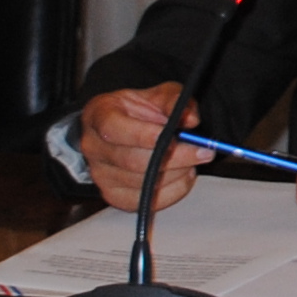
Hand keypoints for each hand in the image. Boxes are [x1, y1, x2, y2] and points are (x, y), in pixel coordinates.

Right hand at [79, 84, 202, 213]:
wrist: (120, 128)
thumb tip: (190, 119)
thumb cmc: (136, 111)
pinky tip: (184, 175)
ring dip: (176, 173)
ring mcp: (100, 174)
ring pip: (142, 182)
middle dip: (174, 158)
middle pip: (132, 160)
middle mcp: (93, 147)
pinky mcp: (113, 195)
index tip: (176, 136)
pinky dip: (172, 190)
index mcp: (98, 115)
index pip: (114, 128)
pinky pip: (145, 201)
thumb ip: (173, 101)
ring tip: (194, 160)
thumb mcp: (156, 95)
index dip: (144, 135)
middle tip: (202, 151)